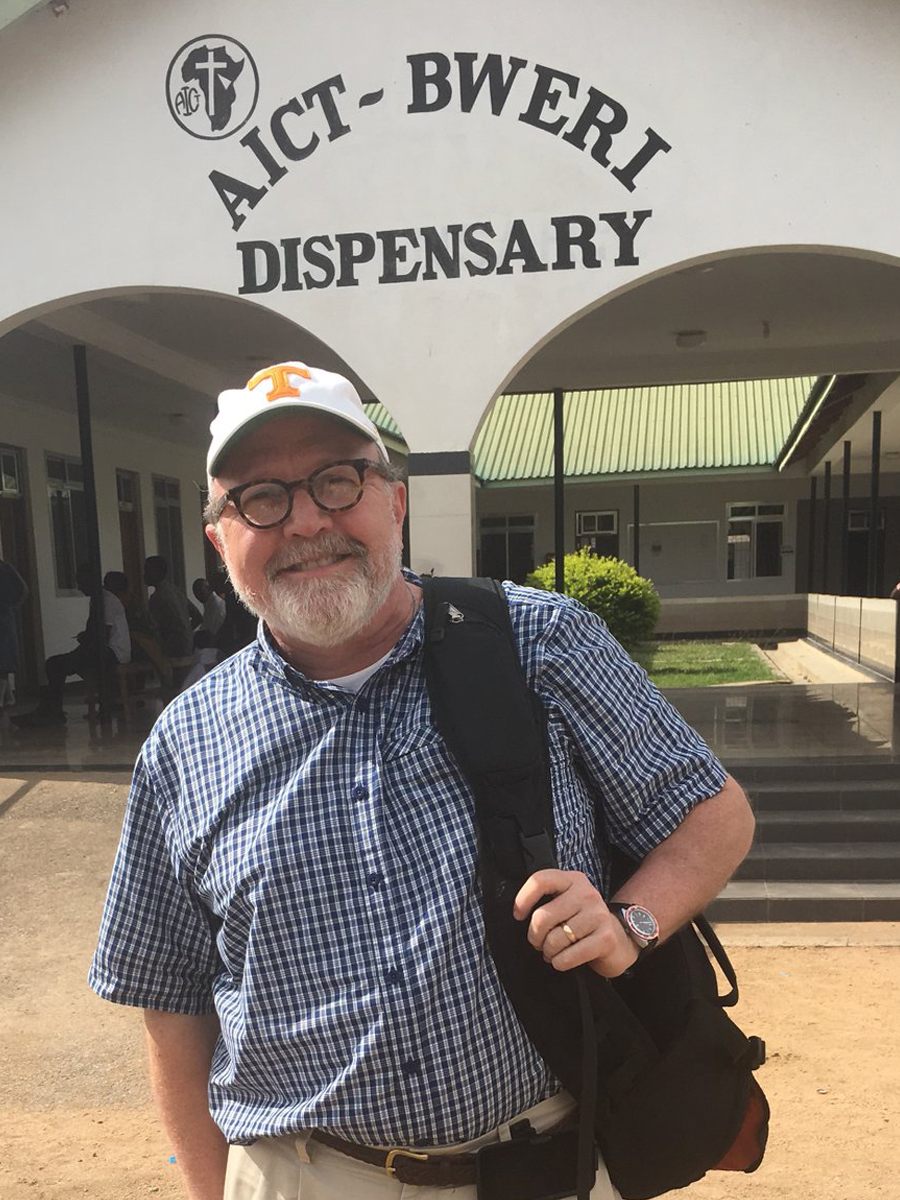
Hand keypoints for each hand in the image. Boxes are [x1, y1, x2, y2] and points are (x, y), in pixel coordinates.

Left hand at [513, 869, 638, 978]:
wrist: (620, 938)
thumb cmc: (584, 921)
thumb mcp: (567, 901)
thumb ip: (548, 900)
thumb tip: (519, 913)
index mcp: (573, 880)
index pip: (540, 881)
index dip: (523, 899)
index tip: (518, 915)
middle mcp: (586, 893)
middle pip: (543, 916)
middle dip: (534, 936)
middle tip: (538, 942)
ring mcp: (598, 915)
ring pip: (555, 939)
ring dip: (548, 952)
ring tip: (552, 952)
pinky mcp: (605, 938)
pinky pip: (569, 956)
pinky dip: (560, 962)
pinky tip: (561, 960)